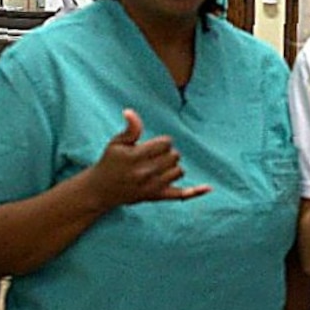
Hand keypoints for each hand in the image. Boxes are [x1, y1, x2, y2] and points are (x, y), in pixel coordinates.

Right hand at [88, 109, 210, 207]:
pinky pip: (180, 195)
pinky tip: (209, 187)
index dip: (162, 141)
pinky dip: (195, 192)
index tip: (152, 145)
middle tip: (154, 156)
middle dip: (167, 152)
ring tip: (159, 167)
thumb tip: (130, 112)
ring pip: (179, 171)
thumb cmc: (110, 162)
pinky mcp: (156, 197)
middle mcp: (145, 173)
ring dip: (173, 166)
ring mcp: (152, 187)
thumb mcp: (116, 143)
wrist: (101, 190)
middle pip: (174, 156)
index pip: (165, 143)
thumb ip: (130, 129)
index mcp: (135, 157)